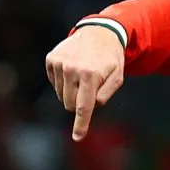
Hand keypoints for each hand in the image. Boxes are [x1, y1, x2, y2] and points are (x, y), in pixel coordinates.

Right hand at [45, 26, 125, 140]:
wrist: (99, 32)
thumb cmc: (110, 59)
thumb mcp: (117, 76)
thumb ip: (106, 94)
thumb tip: (91, 106)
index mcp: (90, 75)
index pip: (83, 107)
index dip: (81, 124)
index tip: (78, 137)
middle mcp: (72, 69)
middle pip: (69, 104)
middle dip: (79, 103)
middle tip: (91, 89)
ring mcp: (59, 63)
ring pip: (61, 95)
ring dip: (72, 91)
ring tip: (83, 75)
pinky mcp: (51, 59)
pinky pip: (54, 83)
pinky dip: (64, 81)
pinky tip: (73, 69)